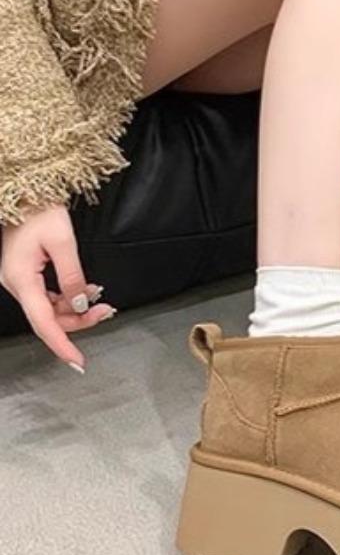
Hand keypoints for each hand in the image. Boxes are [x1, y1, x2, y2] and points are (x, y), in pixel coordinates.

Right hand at [0, 205, 115, 372]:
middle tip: (108, 311)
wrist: (25, 191)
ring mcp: (20, 280)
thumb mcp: (62, 242)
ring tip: (102, 299)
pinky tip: (87, 290)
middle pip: (49, 318)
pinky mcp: (26, 275)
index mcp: (20, 279)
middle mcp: (16, 284)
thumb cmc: (40, 210)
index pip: (43, 323)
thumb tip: (81, 303)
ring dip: (77, 309)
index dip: (62, 345)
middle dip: (80, 320)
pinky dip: (69, 297)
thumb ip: (73, 276)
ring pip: (51, 309)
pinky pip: (49, 297)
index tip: (78, 362)